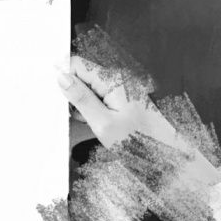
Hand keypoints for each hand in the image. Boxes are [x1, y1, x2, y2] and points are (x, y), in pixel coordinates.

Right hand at [57, 57, 217, 180]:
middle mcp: (117, 80)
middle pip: (82, 76)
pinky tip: (93, 124)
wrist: (166, 156)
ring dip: (80, 105)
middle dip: (71, 93)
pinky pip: (97, 100)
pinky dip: (90, 111)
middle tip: (72, 113)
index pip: (77, 64)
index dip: (62, 77)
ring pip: (88, 90)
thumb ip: (81, 98)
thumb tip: (62, 78)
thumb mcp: (103, 123)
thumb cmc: (140, 141)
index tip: (55, 93)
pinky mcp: (121, 102)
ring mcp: (120, 91)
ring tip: (86, 122)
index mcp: (113, 80)